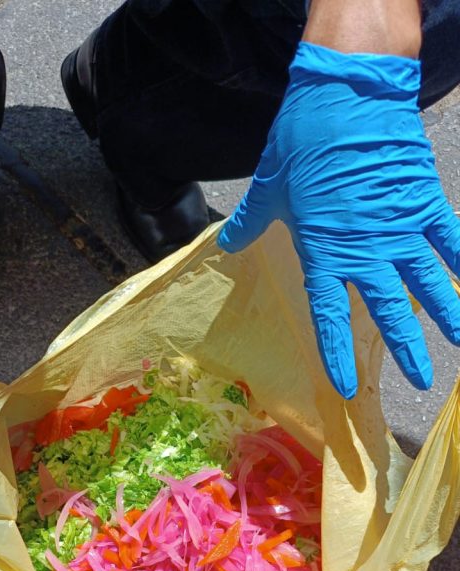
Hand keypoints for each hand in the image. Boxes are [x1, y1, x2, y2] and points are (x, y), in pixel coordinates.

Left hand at [218, 43, 459, 398]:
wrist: (345, 91)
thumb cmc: (301, 140)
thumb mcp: (268, 186)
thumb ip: (251, 222)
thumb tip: (226, 241)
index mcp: (324, 251)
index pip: (330, 315)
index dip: (337, 353)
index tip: (345, 386)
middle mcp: (366, 248)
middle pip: (389, 310)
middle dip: (406, 349)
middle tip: (420, 382)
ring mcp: (399, 225)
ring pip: (428, 281)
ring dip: (447, 314)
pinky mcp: (424, 199)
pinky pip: (450, 237)